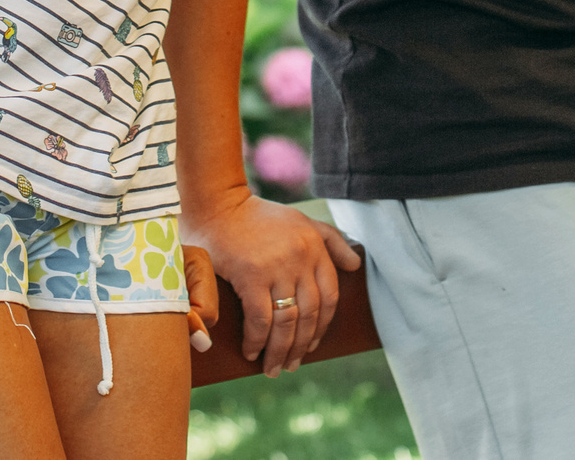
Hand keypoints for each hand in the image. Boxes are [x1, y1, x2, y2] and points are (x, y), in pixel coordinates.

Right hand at [186, 190, 361, 376]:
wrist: (218, 205)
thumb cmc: (258, 216)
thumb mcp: (302, 220)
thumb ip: (331, 240)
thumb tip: (355, 265)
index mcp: (315, 247)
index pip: (330, 297)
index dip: (322, 327)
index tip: (311, 346)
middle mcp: (302, 258)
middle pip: (310, 315)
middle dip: (301, 347)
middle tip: (290, 366)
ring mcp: (277, 267)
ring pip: (287, 322)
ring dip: (280, 351)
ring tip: (272, 368)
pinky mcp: (251, 275)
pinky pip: (261, 319)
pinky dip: (258, 341)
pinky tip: (251, 352)